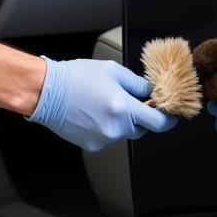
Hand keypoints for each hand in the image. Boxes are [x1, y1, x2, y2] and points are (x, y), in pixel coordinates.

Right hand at [27, 58, 177, 151]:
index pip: (159, 122)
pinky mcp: (92, 145)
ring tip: (101, 103)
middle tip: (124, 100)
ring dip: (120, 121)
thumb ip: (137, 84)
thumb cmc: (75, 78)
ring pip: (123, 132)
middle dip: (138, 116)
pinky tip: (92, 113)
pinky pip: (108, 137)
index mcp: (123, 108)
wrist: (47, 92)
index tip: (170, 115)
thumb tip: (151, 93)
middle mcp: (115, 128)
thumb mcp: (112, 71)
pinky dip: (105, 127)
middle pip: (142, 129)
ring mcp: (103, 139)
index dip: (168, 119)